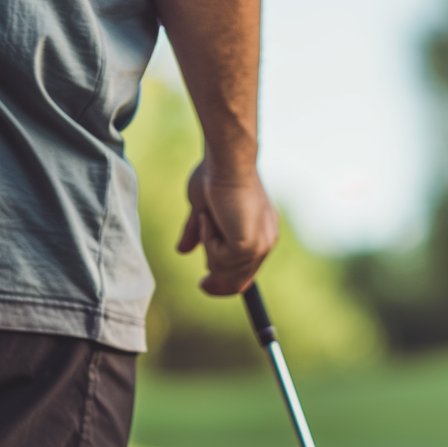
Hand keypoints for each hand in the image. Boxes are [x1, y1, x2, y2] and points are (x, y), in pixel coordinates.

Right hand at [176, 159, 277, 295]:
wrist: (226, 161)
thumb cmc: (215, 175)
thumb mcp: (202, 210)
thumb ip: (197, 233)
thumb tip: (182, 251)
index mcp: (261, 231)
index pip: (247, 269)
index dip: (227, 282)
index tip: (206, 285)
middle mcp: (266, 239)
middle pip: (241, 280)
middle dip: (219, 283)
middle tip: (203, 285)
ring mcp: (260, 244)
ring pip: (227, 272)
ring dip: (209, 249)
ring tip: (208, 218)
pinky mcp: (249, 246)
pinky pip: (220, 260)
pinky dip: (208, 241)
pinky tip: (211, 218)